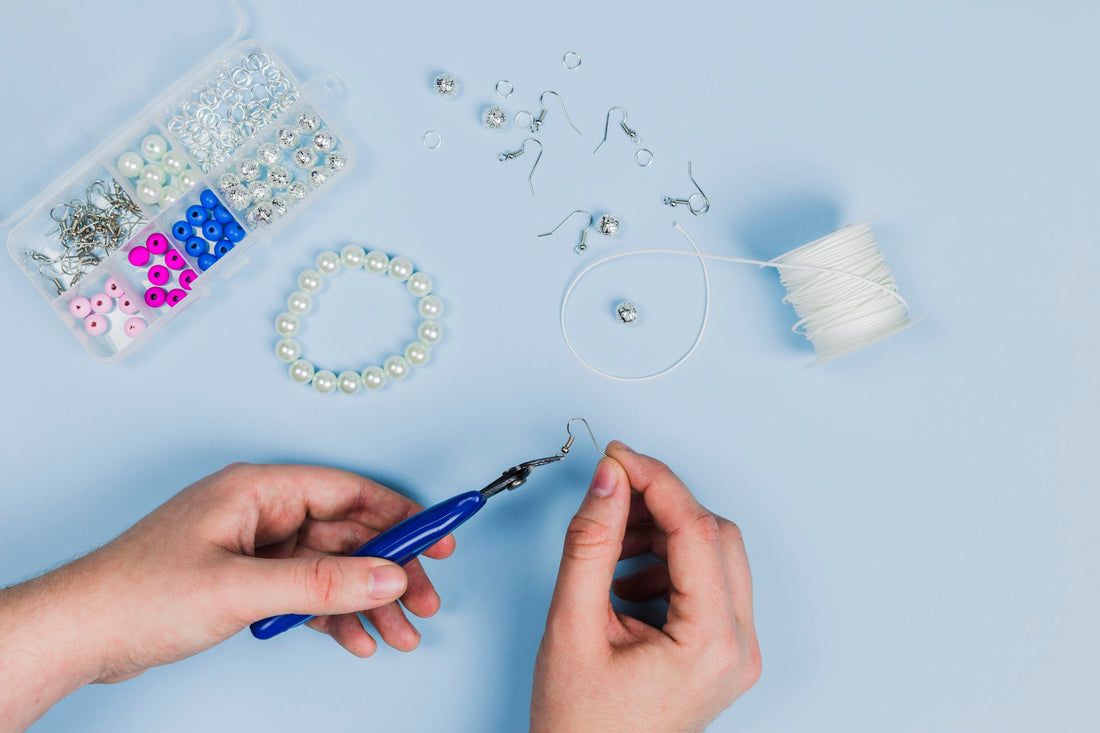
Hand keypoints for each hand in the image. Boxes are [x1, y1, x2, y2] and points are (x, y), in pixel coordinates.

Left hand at [0, 463, 453, 731]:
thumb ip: (322, 582)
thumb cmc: (139, 593)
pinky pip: (307, 592)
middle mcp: (262, 513)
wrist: (80, 634)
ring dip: (367, 602)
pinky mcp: (247, 581)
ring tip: (400, 634)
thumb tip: (387, 576)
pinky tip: (357, 639)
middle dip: (389, 572)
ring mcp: (255, 548)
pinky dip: (334, 616)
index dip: (400, 516)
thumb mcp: (242, 588)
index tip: (438, 538)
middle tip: (424, 601)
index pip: (349, 494)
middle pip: (348, 536)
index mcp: (259, 490)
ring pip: (332, 569)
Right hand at [531, 442, 759, 732]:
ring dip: (664, 537)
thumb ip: (591, 544)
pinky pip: (707, 584)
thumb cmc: (582, 726)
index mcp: (711, 644)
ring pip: (715, 555)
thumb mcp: (573, 626)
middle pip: (716, 536)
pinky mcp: (720, 653)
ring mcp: (734, 652)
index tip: (619, 458)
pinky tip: (624, 583)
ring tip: (611, 555)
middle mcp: (737, 647)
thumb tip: (610, 481)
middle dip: (662, 507)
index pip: (696, 530)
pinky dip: (668, 566)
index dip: (656, 482)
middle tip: (613, 495)